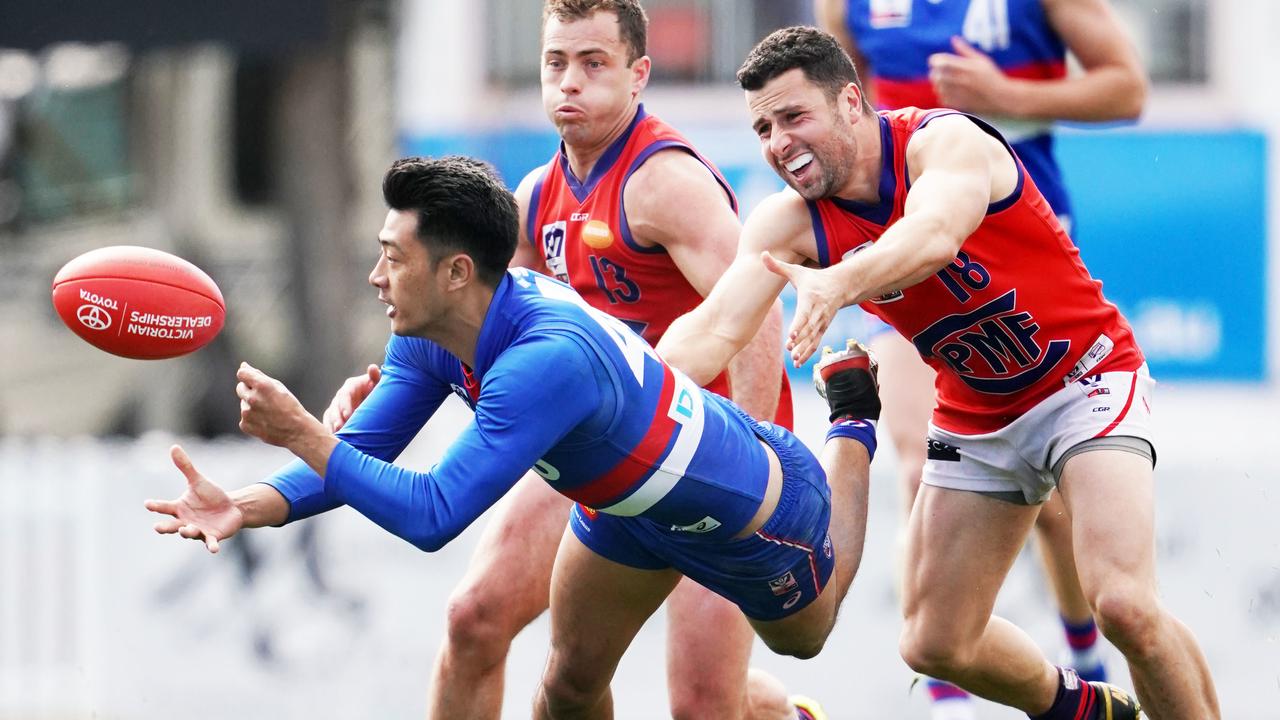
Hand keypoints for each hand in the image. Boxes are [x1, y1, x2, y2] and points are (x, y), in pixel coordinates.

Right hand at [144, 445, 243, 552]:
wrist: (231, 508)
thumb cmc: (211, 495)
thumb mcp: (198, 480)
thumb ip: (185, 467)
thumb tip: (174, 447)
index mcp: (180, 508)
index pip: (165, 507)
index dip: (156, 505)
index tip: (147, 503)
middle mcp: (186, 521)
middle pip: (172, 525)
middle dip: (165, 527)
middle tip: (157, 527)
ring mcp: (198, 530)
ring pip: (190, 533)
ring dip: (187, 532)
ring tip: (186, 529)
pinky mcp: (212, 536)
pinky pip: (210, 543)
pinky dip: (211, 546)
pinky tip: (214, 549)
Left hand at [236, 362, 319, 446]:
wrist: (296, 431)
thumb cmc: (289, 406)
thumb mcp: (278, 386)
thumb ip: (258, 375)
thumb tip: (243, 366)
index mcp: (262, 386)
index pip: (242, 374)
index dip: (247, 375)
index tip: (252, 379)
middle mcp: (252, 399)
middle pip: (240, 388)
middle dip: (249, 390)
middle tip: (265, 398)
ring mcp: (247, 413)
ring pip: (243, 403)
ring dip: (251, 405)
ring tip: (268, 412)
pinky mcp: (245, 425)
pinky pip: (244, 417)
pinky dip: (252, 418)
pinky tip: (265, 421)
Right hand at [322, 364, 380, 431]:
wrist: (376, 400)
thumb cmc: (377, 391)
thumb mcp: (378, 384)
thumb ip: (375, 377)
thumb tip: (373, 368)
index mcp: (350, 386)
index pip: (344, 395)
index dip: (345, 405)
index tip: (348, 415)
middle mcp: (341, 396)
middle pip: (335, 407)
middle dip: (337, 418)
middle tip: (340, 427)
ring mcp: (336, 406)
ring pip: (330, 416)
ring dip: (332, 425)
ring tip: (336, 434)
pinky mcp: (334, 416)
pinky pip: (328, 423)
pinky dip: (330, 430)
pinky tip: (333, 438)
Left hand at [761, 251, 845, 366]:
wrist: (839, 286)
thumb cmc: (814, 278)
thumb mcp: (797, 271)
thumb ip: (778, 266)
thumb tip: (762, 254)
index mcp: (810, 298)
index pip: (805, 313)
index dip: (799, 324)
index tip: (792, 333)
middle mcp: (818, 312)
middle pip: (809, 328)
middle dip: (801, 340)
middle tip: (790, 348)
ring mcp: (821, 322)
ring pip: (813, 338)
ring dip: (804, 350)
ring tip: (794, 359)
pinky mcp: (822, 329)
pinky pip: (816, 343)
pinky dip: (808, 353)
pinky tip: (798, 362)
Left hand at [928, 37, 1012, 115]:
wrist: (1003, 98)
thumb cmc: (992, 76)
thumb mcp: (981, 60)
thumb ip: (965, 50)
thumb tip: (953, 38)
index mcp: (969, 67)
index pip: (944, 61)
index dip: (935, 60)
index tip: (934, 61)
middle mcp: (965, 80)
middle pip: (939, 75)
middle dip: (934, 73)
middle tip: (936, 73)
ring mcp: (963, 93)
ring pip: (940, 88)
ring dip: (937, 84)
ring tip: (941, 82)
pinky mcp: (962, 104)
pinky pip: (944, 99)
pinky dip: (942, 95)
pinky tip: (947, 92)